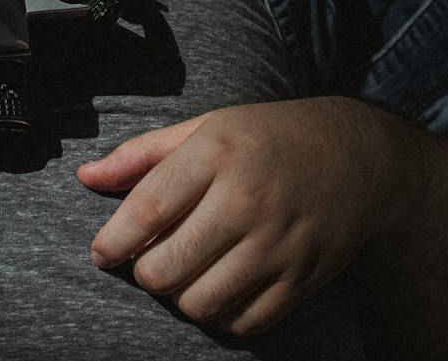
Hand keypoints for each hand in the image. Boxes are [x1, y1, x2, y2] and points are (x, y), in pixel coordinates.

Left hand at [78, 97, 425, 335]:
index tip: (103, 252)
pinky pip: (242, 321)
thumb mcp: (209, 126)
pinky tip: (221, 287)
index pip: (145, 212)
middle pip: (165, 268)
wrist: (361, 155)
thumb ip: (144, 154)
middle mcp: (247, 199)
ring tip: (187, 273)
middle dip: (146, 273)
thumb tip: (85, 175)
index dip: (112, 242)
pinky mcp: (302, 277)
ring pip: (199, 303)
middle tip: (152, 260)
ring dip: (181, 296)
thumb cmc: (272, 138)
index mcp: (218, 152)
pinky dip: (221, 314)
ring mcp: (278, 243)